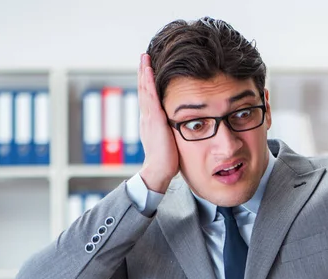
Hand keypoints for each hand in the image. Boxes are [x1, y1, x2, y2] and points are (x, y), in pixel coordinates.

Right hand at [138, 53, 179, 192]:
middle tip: (144, 56)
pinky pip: (150, 97)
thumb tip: (183, 125)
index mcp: (151, 122)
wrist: (159, 172)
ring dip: (145, 72)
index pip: (149, 98)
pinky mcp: (154, 120)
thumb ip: (172, 130)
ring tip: (144, 57)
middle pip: (144, 89)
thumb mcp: (170, 140)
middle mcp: (147, 117)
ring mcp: (149, 118)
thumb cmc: (167, 160)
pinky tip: (149, 70)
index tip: (149, 69)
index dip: (148, 83)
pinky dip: (148, 82)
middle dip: (144, 72)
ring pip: (145, 90)